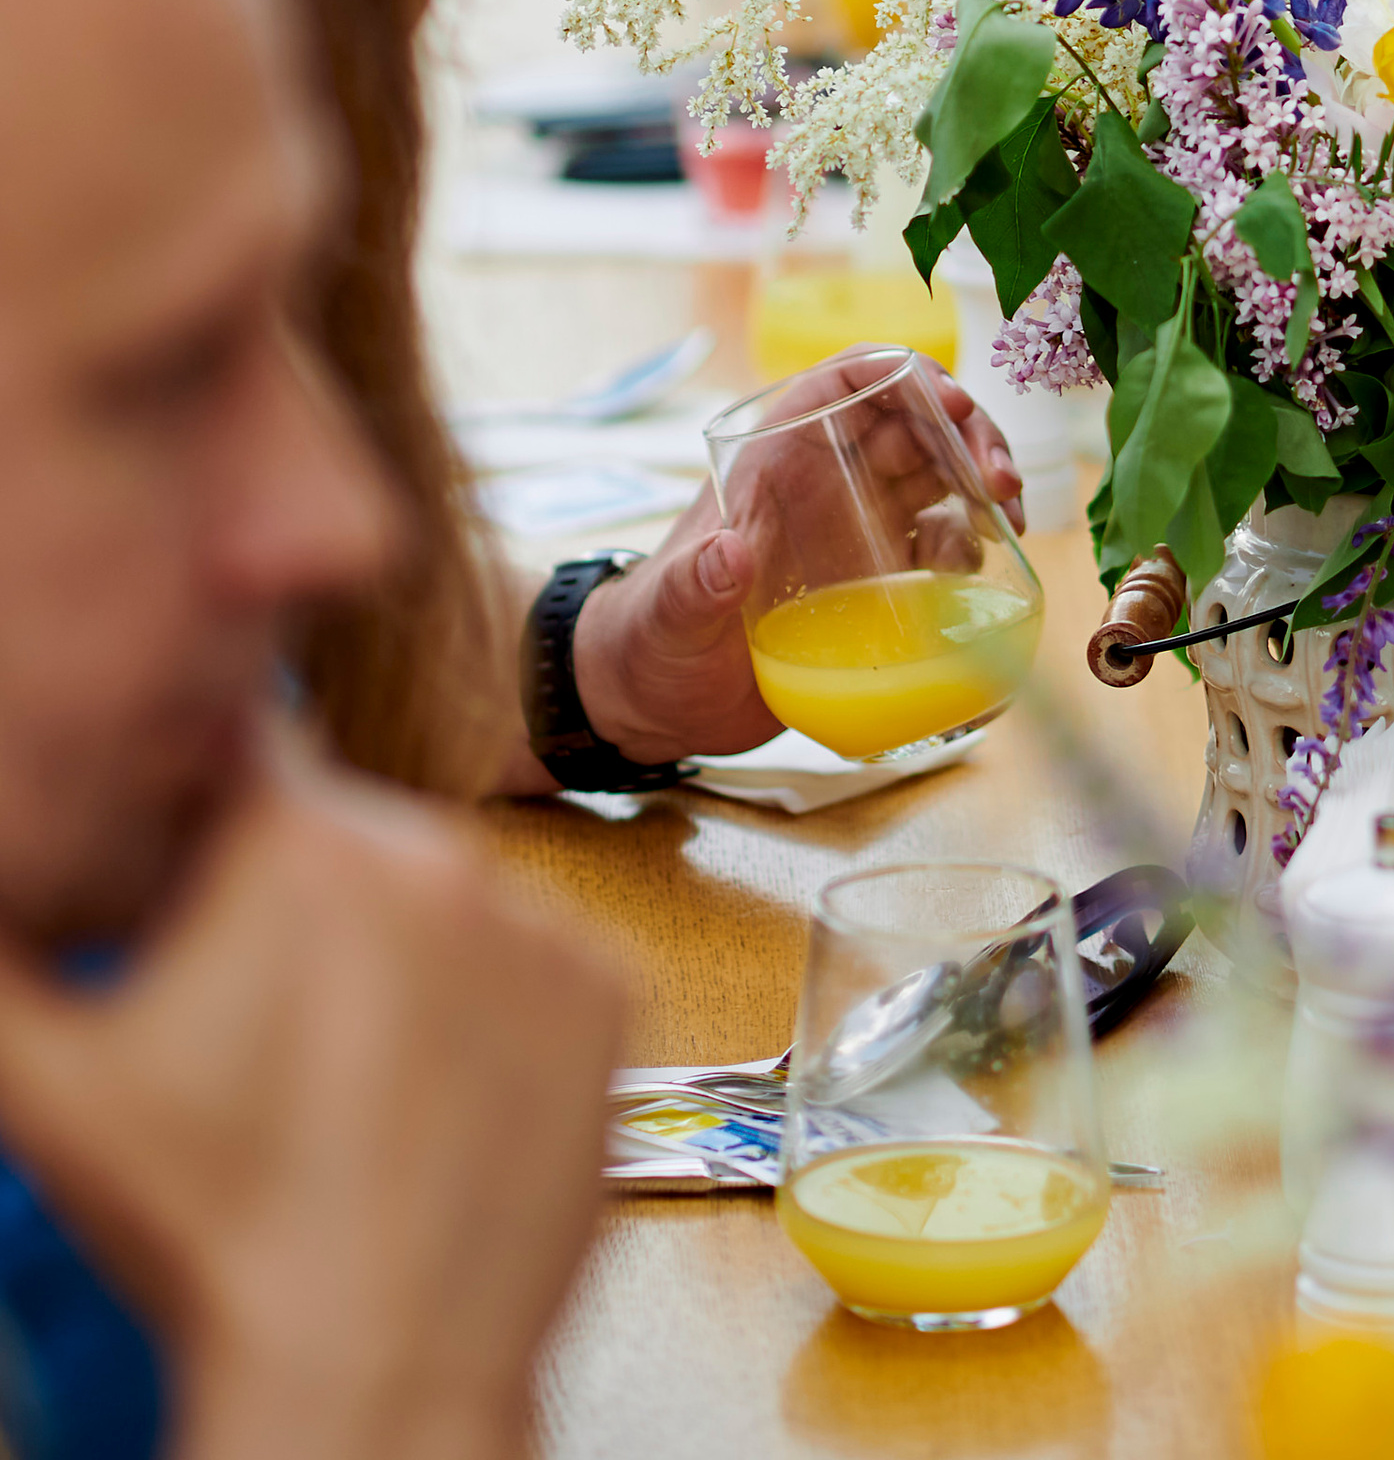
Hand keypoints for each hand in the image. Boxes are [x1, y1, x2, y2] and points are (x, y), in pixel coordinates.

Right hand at [0, 731, 619, 1459]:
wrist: (373, 1368)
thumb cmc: (213, 1229)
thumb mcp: (52, 1081)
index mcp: (303, 839)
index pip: (247, 748)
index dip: (210, 807)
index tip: (197, 870)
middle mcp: (439, 848)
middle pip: (345, 836)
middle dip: (295, 904)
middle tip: (257, 1028)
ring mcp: (539, 916)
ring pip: (444, 900)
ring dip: (400, 956)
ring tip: (345, 1081)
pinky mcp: (613, 988)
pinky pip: (536, 963)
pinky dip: (491, 1013)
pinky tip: (429, 1097)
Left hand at [571, 354, 1024, 766]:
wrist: (657, 704)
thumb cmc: (649, 640)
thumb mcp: (668, 614)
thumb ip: (692, 586)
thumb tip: (728, 553)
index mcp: (776, 458)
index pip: (847, 382)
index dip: (904, 373)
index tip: (950, 401)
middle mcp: (823, 480)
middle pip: (912, 421)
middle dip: (967, 430)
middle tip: (1001, 479)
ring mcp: (854, 528)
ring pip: (937, 473)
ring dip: (983, 479)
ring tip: (1010, 518)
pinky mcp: (874, 580)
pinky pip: (938, 542)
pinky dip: (971, 542)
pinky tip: (985, 568)